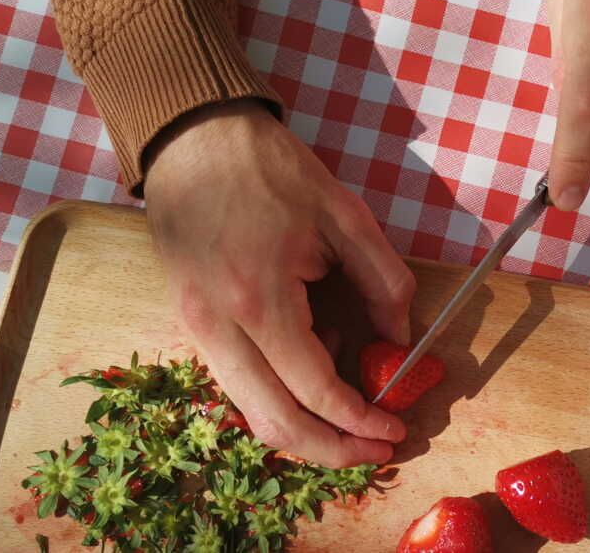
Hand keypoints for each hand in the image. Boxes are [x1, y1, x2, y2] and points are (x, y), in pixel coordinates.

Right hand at [144, 99, 413, 467]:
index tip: (395, 430)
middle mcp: (216, 328)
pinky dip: (279, 396)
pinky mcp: (189, 324)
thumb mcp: (345, 214)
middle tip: (376, 451)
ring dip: (304, 431)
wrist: (193, 138)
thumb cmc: (271, 169)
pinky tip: (316, 368)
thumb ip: (384, 281)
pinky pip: (237, 384)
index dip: (360, 421)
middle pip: (275, 424)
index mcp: (259, 299)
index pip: (315, 390)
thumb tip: (399, 340)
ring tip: (352, 416)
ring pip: (250, 413)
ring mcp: (194, 329)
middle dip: (331, 451)